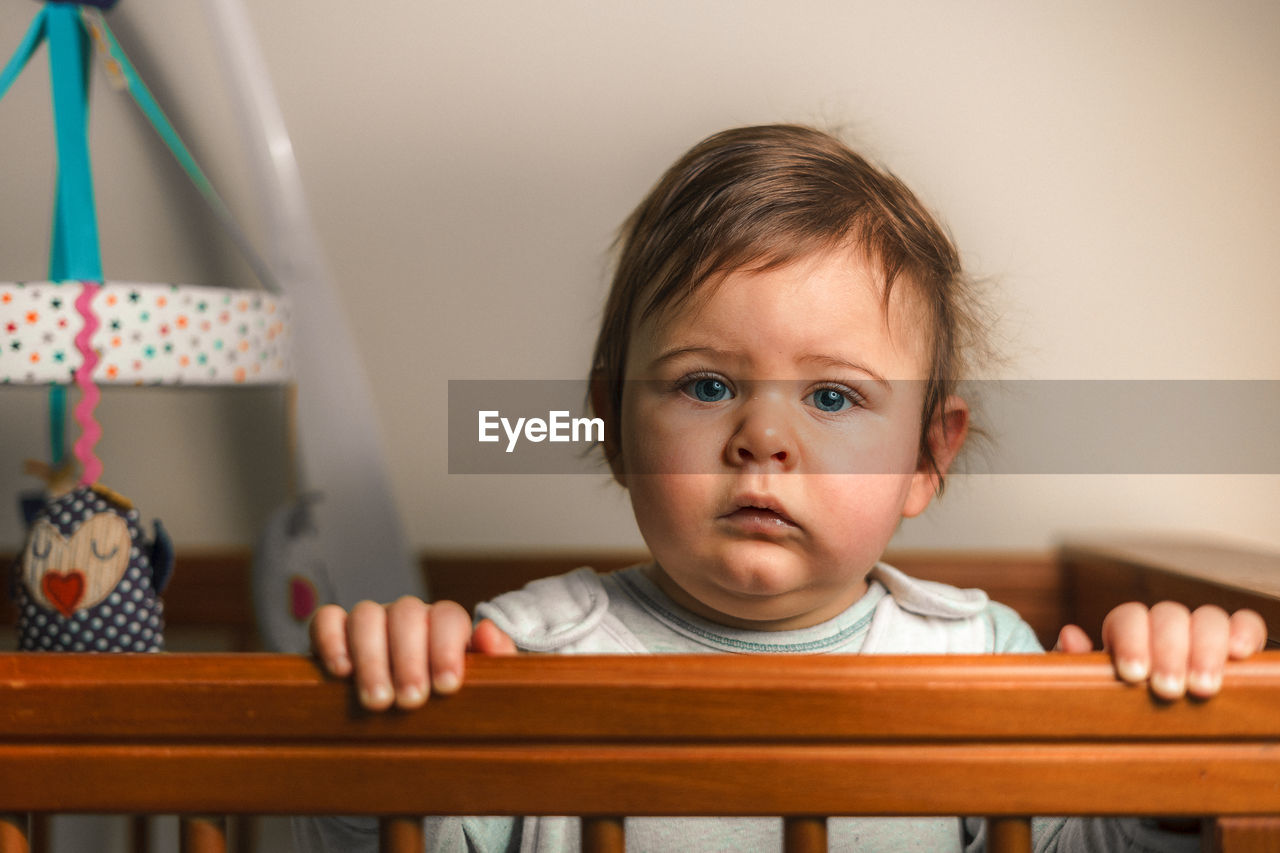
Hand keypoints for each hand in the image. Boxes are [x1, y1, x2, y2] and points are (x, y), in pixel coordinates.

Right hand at [310, 596, 516, 710]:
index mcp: (444, 625)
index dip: (446, 648)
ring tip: (378, 701)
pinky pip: (327, 619)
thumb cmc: (448, 704)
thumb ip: (496, 661)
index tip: (447, 686)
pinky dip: (331, 639)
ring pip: (366, 615)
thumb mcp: (481, 687)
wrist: (412, 719)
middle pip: (406, 615)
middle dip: (408, 659)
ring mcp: (370, 622)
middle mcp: (407, 617)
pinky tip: (341, 672)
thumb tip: (488, 633)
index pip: (447, 616)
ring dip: (371, 658)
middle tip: (410, 701)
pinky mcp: (334, 634)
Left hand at [1055, 602, 1266, 698]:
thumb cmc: (1121, 707)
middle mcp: (1165, 627)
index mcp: (1128, 632)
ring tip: (1202, 688)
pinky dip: (1244, 631)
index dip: (1131, 640)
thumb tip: (1070, 635)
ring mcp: (1200, 633)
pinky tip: (1240, 655)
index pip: (1129, 617)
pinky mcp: (1234, 646)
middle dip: (1168, 651)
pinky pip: (1244, 623)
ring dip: (1205, 649)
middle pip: (1169, 616)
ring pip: (1207, 618)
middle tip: (1168, 689)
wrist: (1154, 733)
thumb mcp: (1091, 690)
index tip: (1133, 674)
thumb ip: (1077, 665)